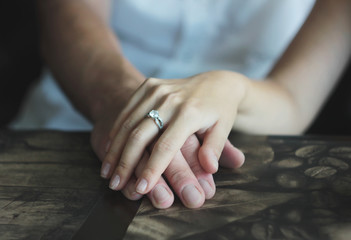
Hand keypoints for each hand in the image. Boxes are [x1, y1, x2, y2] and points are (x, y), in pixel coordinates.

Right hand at [92, 93, 244, 208]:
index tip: (141, 188)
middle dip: (125, 162)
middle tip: (114, 184)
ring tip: (107, 172)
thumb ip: (215, 148)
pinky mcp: (148, 86)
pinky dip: (116, 130)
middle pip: (140, 134)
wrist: (215, 82)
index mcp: (190, 112)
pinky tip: (109, 149)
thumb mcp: (224, 128)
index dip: (152, 169)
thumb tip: (209, 168)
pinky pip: (127, 110)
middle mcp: (170, 99)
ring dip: (115, 149)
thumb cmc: (220, 111)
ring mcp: (156, 90)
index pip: (166, 146)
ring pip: (128, 123)